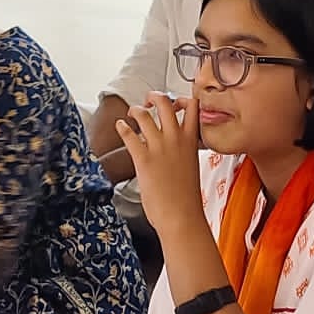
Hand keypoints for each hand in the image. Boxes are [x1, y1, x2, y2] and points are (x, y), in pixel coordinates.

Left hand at [116, 92, 205, 237]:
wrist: (181, 216)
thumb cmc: (187, 199)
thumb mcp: (191, 168)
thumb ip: (183, 153)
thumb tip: (173, 152)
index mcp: (191, 141)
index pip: (194, 107)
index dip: (184, 99)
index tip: (178, 102)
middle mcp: (176, 138)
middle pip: (165, 102)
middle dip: (155, 96)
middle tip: (149, 101)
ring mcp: (159, 147)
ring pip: (144, 114)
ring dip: (135, 110)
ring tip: (132, 113)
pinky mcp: (143, 158)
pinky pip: (129, 134)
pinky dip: (122, 127)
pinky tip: (120, 127)